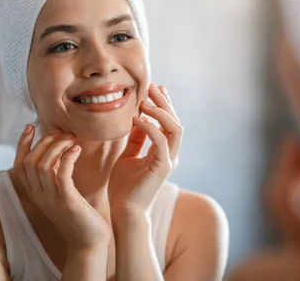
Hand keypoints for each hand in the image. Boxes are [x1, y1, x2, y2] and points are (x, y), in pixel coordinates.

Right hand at [13, 126, 110, 249]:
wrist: (89, 241)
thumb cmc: (79, 215)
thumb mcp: (61, 193)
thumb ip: (54, 175)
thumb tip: (55, 151)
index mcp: (35, 193)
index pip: (19, 165)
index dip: (22, 144)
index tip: (30, 126)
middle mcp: (39, 196)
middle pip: (30, 161)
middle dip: (44, 142)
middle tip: (61, 133)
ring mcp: (51, 199)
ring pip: (44, 165)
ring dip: (57, 147)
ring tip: (71, 138)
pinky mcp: (67, 201)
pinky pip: (62, 174)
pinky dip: (68, 158)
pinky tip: (76, 150)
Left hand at [108, 84, 181, 218]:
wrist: (124, 211)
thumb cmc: (124, 186)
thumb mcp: (128, 155)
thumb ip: (135, 139)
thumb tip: (136, 119)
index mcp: (163, 151)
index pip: (169, 122)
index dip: (163, 104)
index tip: (153, 89)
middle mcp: (170, 154)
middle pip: (175, 121)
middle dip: (164, 102)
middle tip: (151, 88)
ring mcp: (168, 160)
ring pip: (175, 128)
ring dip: (161, 111)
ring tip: (145, 102)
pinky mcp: (162, 167)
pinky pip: (161, 141)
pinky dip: (151, 127)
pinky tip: (137, 119)